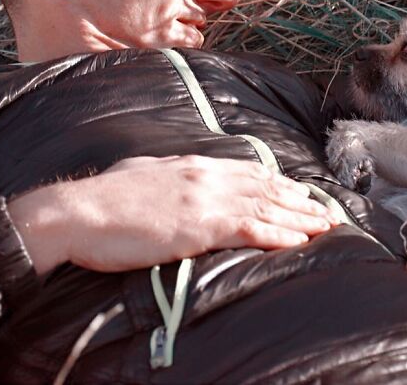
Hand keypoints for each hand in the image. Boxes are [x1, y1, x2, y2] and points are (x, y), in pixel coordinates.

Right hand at [9, 155, 336, 274]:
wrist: (79, 212)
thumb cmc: (107, 196)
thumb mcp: (148, 171)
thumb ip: (174, 171)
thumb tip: (184, 171)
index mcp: (196, 164)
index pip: (251, 172)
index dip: (282, 184)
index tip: (302, 193)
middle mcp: (208, 176)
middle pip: (267, 188)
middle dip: (301, 201)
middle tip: (327, 211)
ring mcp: (206, 200)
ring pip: (266, 208)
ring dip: (300, 219)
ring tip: (325, 226)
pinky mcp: (199, 226)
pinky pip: (249, 230)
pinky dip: (277, 236)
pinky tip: (298, 242)